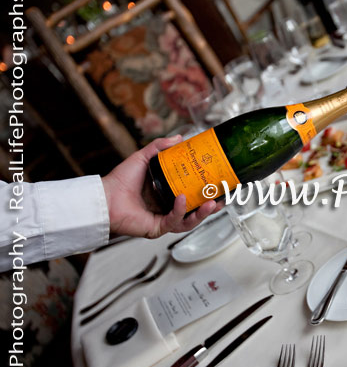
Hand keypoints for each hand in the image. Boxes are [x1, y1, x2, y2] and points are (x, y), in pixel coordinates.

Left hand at [102, 135, 219, 238]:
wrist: (104, 197)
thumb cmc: (120, 181)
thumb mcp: (143, 158)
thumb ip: (160, 146)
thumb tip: (180, 138)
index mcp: (168, 193)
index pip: (193, 194)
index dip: (207, 191)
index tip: (220, 184)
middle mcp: (168, 208)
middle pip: (196, 210)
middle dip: (212, 206)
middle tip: (223, 197)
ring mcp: (163, 219)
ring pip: (189, 220)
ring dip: (203, 213)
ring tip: (213, 203)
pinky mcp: (157, 228)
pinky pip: (174, 221)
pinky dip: (180, 210)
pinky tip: (183, 200)